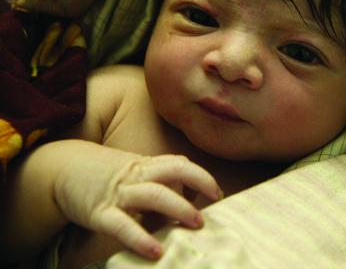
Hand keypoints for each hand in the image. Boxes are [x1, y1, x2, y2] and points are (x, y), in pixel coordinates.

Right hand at [52, 140, 222, 259]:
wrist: (59, 169)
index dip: (200, 176)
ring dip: (178, 208)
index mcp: (146, 166)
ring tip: (196, 224)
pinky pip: (122, 225)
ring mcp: (118, 193)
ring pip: (153, 194)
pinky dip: (140, 238)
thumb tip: (192, 200)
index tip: (217, 193)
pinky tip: (156, 251)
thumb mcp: (134, 173)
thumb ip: (160, 182)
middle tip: (212, 208)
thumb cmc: (105, 177)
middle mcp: (135, 176)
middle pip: (172, 173)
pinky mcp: (100, 212)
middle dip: (198, 186)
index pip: (178, 164)